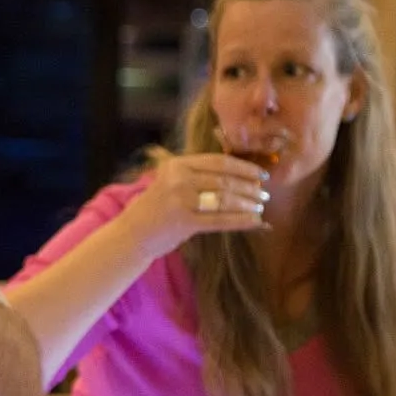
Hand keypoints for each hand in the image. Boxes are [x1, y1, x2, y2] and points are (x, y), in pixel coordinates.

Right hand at [119, 152, 267, 258]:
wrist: (132, 233)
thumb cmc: (156, 208)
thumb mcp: (171, 182)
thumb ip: (197, 175)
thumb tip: (238, 175)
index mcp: (177, 164)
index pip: (218, 162)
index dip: (243, 167)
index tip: (260, 174)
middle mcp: (178, 178)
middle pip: (224, 180)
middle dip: (249, 187)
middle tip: (264, 194)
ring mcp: (180, 200)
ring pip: (225, 199)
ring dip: (247, 203)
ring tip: (260, 207)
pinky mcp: (184, 222)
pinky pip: (220, 220)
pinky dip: (241, 220)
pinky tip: (255, 221)